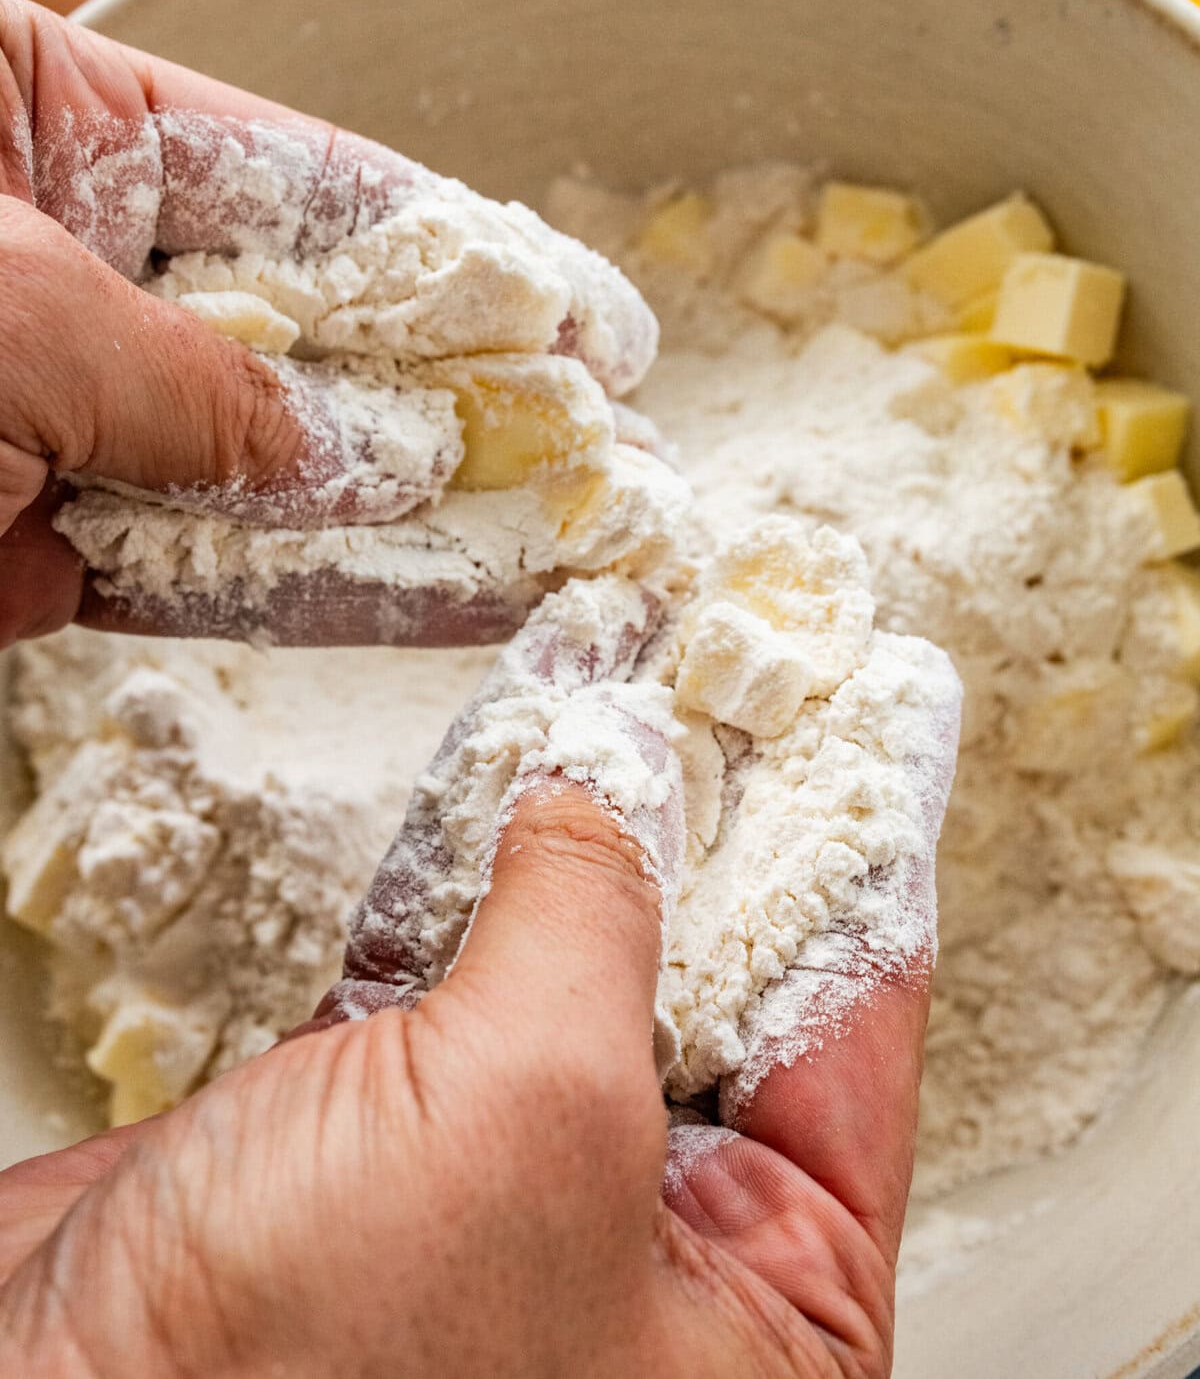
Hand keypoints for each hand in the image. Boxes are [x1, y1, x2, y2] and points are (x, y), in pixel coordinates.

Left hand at [0, 0, 653, 648]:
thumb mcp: (21, 310)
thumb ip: (210, 391)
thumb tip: (383, 465)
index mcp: (45, 117)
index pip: (302, 184)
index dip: (456, 256)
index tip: (581, 317)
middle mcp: (67, 259)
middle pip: (312, 334)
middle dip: (465, 399)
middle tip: (610, 448)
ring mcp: (51, 408)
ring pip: (271, 470)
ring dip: (423, 517)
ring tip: (571, 542)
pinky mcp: (31, 543)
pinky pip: (196, 572)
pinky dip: (317, 595)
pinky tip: (456, 603)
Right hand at [0, 587, 955, 1378]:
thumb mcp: (536, 1110)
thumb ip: (602, 918)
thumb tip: (625, 784)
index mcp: (762, 1314)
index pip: (856, 1036)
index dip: (866, 859)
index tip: (874, 730)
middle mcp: (656, 1253)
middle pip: (726, 978)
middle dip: (723, 816)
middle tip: (745, 675)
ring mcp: (515, 1181)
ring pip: (585, 951)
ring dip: (590, 808)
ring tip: (625, 672)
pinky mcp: (389, 1130)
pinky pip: (463, 958)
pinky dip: (475, 850)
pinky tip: (506, 751)